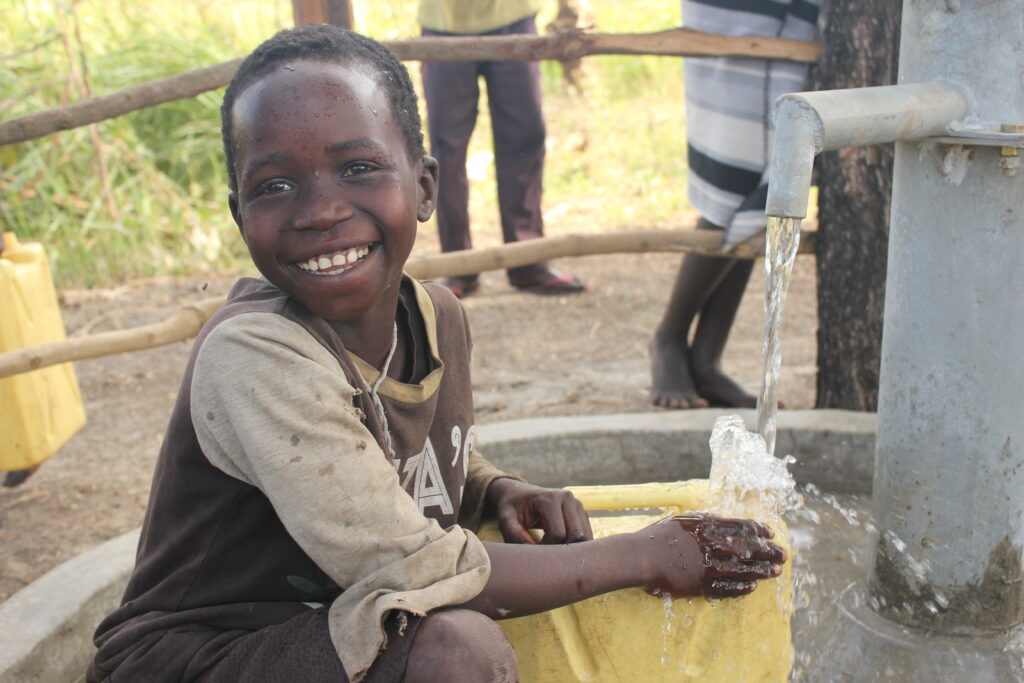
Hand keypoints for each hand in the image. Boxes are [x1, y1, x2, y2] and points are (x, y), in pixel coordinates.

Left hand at [486, 478, 592, 544]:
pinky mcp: (581, 513)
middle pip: (577, 536)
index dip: (546, 549)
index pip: (558, 534)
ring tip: (553, 553)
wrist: (519, 494)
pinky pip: (587, 536)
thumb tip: (533, 554)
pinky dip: (576, 546)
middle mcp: (568, 499)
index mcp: (550, 498)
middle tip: (547, 556)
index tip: (534, 553)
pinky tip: (560, 548)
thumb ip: (514, 535)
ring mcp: (577, 505)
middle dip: (563, 551)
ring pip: (586, 538)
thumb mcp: (506, 520)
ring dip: (572, 550)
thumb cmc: (512, 508)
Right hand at [644, 513, 785, 599]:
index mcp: (708, 527)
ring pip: (742, 570)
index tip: (770, 534)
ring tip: (776, 572)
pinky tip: (753, 587)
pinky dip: (741, 588)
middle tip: (784, 555)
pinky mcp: (701, 585)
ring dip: (761, 571)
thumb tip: (716, 516)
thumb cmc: (659, 536)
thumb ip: (702, 519)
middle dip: (768, 552)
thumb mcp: (682, 520)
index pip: (740, 527)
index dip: (758, 530)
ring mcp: (708, 567)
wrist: (642, 557)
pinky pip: (727, 589)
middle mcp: (712, 546)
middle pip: (747, 549)